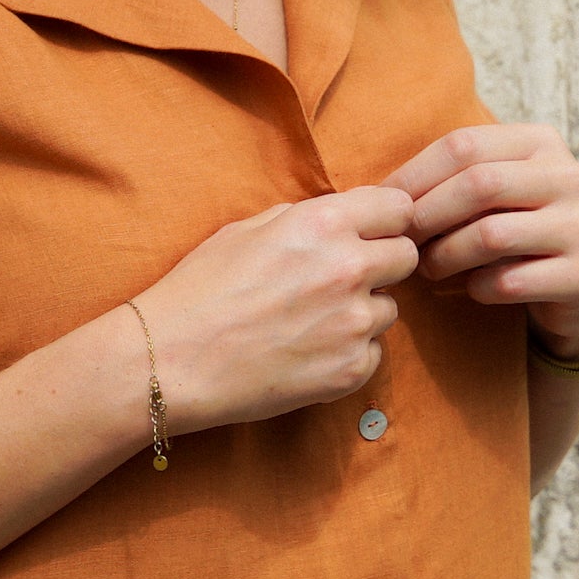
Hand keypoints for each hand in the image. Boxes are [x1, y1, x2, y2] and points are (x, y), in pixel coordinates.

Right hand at [137, 188, 418, 430]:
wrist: (172, 359)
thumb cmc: (200, 289)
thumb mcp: (247, 230)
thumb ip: (305, 219)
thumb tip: (342, 218)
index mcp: (323, 223)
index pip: (400, 209)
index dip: (385, 221)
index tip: (372, 234)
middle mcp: (349, 268)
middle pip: (406, 257)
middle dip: (381, 264)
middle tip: (342, 280)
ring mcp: (354, 323)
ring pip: (389, 309)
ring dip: (363, 312)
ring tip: (311, 321)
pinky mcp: (351, 370)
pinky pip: (373, 353)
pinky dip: (348, 352)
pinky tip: (306, 352)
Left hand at [382, 124, 578, 358]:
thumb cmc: (519, 231)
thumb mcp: (494, 192)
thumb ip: (450, 179)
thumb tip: (376, 194)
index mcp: (540, 142)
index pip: (463, 144)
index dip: (414, 175)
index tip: (385, 206)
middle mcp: (568, 175)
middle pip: (477, 184)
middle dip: (427, 216)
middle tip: (402, 242)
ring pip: (491, 235)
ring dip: (446, 256)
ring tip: (428, 268)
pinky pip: (509, 281)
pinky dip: (477, 288)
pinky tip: (471, 288)